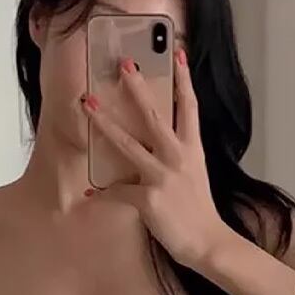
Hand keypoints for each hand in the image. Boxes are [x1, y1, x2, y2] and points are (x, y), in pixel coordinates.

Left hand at [81, 49, 224, 270]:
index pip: (189, 107)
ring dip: (105, 123)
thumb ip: (179, 159)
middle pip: (155, 115)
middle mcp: (178, 157)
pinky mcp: (148, 197)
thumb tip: (160, 150)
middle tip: (124, 65)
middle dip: (137, 88)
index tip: (176, 53)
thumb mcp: (195, 177)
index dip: (183, 79)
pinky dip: (101, 195)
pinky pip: (117, 191)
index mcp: (192, 150)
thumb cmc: (199, 212)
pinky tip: (87, 196)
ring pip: (128, 144)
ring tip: (89, 105)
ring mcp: (162, 176)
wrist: (207, 241)